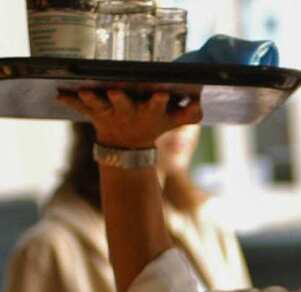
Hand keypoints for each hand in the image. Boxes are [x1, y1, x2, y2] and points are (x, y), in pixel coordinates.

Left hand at [57, 88, 200, 149]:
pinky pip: (79, 106)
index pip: (156, 105)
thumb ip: (188, 113)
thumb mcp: (172, 121)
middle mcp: (128, 112)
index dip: (158, 101)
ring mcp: (110, 112)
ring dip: (91, 99)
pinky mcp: (94, 112)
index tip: (162, 94)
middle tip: (115, 92)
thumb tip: (199, 101)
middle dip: (120, 99)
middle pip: (124, 104)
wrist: (128, 147)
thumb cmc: (153, 124)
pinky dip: (69, 101)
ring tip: (85, 92)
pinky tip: (58, 95)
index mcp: (148, 111)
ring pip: (99, 105)